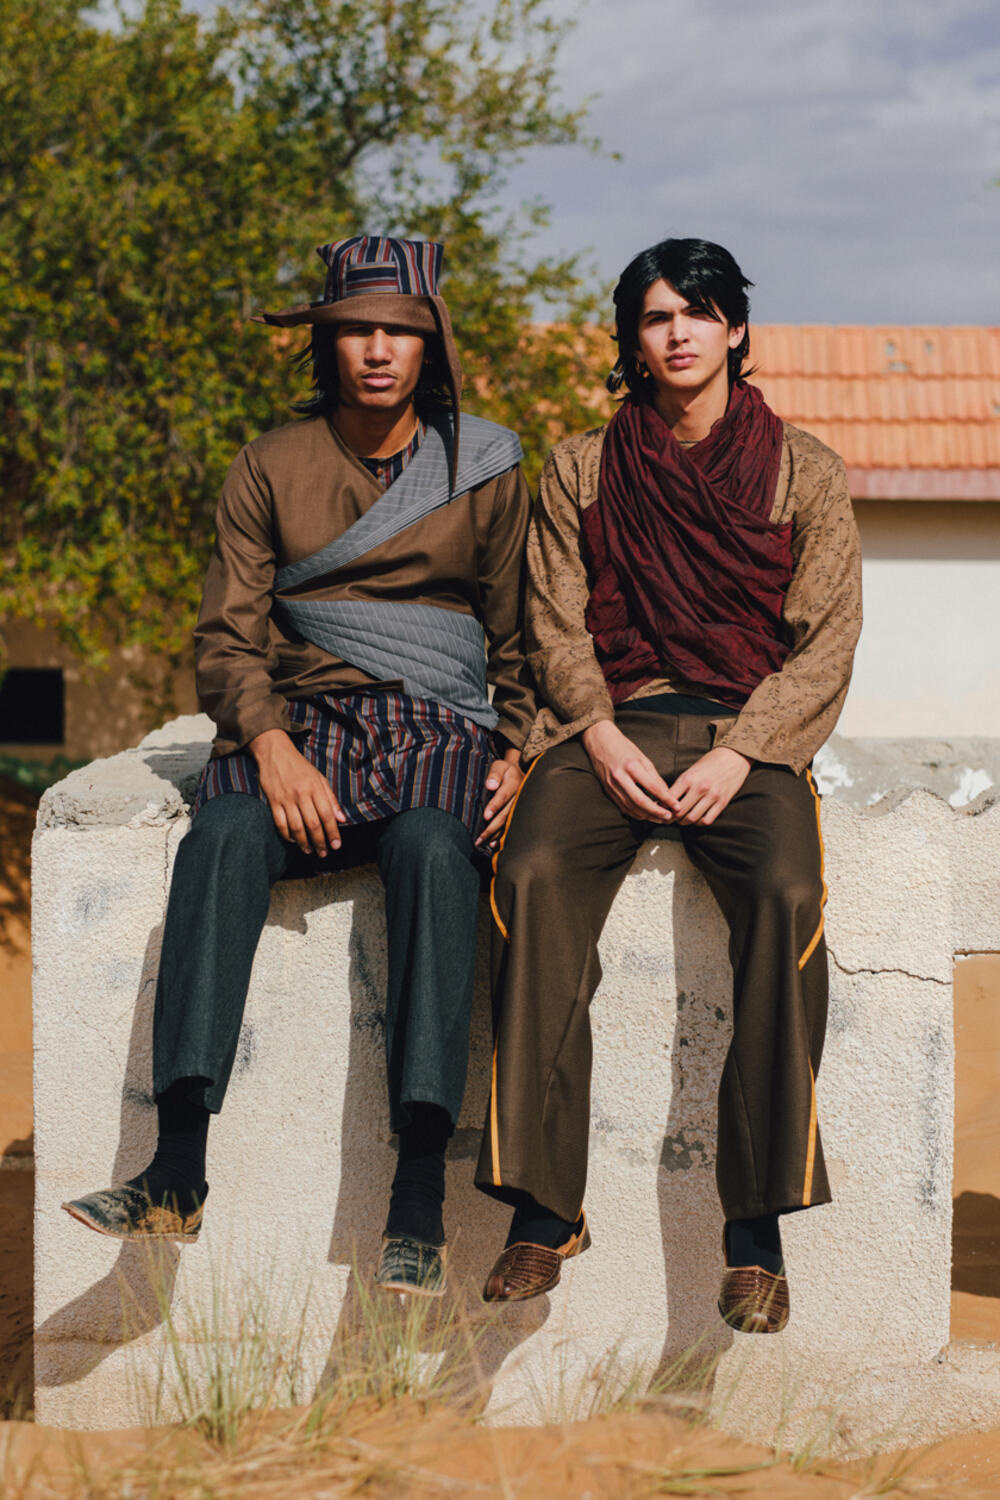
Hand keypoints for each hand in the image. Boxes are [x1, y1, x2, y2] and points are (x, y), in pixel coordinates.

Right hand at [248, 728, 346, 855]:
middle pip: (313, 824)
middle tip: (324, 853)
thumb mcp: (319, 778)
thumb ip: (331, 799)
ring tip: (310, 851)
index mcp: (315, 787)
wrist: (275, 752)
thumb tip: (342, 819)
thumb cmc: (300, 767)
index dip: (333, 832)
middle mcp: (301, 794)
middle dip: (320, 842)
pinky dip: (287, 835)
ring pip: (297, 827)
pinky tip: (293, 841)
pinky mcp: (273, 801)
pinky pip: (280, 823)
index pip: (327, 815)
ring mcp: (286, 799)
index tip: (336, 845)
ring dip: (304, 843)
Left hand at [475, 750, 523, 847]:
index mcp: (514, 783)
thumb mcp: (500, 766)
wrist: (522, 774)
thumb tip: (489, 785)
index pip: (503, 796)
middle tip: (480, 837)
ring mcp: (522, 807)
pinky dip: (504, 836)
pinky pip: (514, 827)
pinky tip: (494, 844)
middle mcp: (520, 797)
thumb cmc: (505, 771)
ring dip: (497, 834)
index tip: (486, 816)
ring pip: (510, 823)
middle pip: (506, 814)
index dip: (495, 806)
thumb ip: (494, 774)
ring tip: (484, 843)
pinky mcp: (522, 815)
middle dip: (492, 827)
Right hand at [581, 720, 678, 821]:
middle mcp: (620, 777)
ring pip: (631, 807)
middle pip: (640, 801)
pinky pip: (623, 807)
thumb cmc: (624, 748)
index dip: (666, 798)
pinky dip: (635, 814)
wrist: (600, 742)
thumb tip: (667, 794)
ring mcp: (612, 786)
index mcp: (632, 766)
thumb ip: (654, 777)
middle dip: (656, 812)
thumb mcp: (642, 758)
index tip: (676, 806)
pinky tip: (645, 815)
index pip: (652, 787)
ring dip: (647, 816)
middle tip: (669, 817)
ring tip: (660, 819)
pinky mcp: (607, 791)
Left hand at [669, 746, 751, 825]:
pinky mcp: (722, 802)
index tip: (660, 810)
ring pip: (692, 818)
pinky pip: (707, 820)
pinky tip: (697, 819)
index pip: (670, 799)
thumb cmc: (709, 764)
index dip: (662, 807)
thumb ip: (680, 785)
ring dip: (684, 822)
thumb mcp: (691, 771)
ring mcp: (712, 796)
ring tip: (681, 820)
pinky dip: (699, 823)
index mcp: (688, 778)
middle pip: (679, 812)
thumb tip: (666, 800)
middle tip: (669, 819)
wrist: (732, 757)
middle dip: (671, 818)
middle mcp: (700, 787)